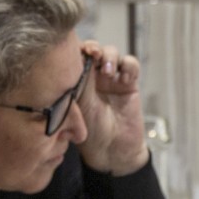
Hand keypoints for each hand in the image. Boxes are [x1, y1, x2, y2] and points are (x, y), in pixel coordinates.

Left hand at [75, 43, 151, 176]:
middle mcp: (94, 76)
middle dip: (93, 47)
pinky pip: (131, 64)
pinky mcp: (130, 83)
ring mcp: (113, 78)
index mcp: (77, 79)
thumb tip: (67, 62)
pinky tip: (124, 78)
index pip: (76, 54)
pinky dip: (128, 66)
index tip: (76, 51)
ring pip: (112, 52)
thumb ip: (75, 84)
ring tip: (107, 71)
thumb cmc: (90, 132)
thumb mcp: (77, 106)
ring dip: (110, 56)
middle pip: (94, 48)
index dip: (76, 48)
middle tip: (92, 54)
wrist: (112, 150)